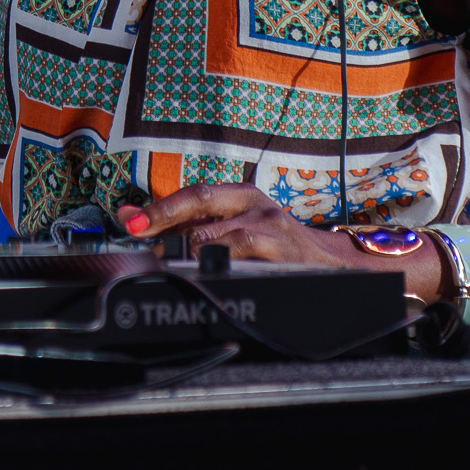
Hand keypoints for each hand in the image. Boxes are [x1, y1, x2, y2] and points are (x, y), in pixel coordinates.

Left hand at [115, 184, 446, 298]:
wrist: (338, 265)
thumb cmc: (279, 249)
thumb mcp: (240, 230)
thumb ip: (195, 227)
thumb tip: (136, 224)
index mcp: (242, 196)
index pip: (194, 194)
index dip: (161, 206)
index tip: (130, 219)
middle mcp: (256, 205)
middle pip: (201, 207)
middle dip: (165, 224)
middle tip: (139, 236)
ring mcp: (271, 228)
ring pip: (218, 237)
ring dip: (188, 252)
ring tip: (169, 265)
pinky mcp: (284, 253)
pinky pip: (243, 258)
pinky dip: (220, 267)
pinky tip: (206, 275)